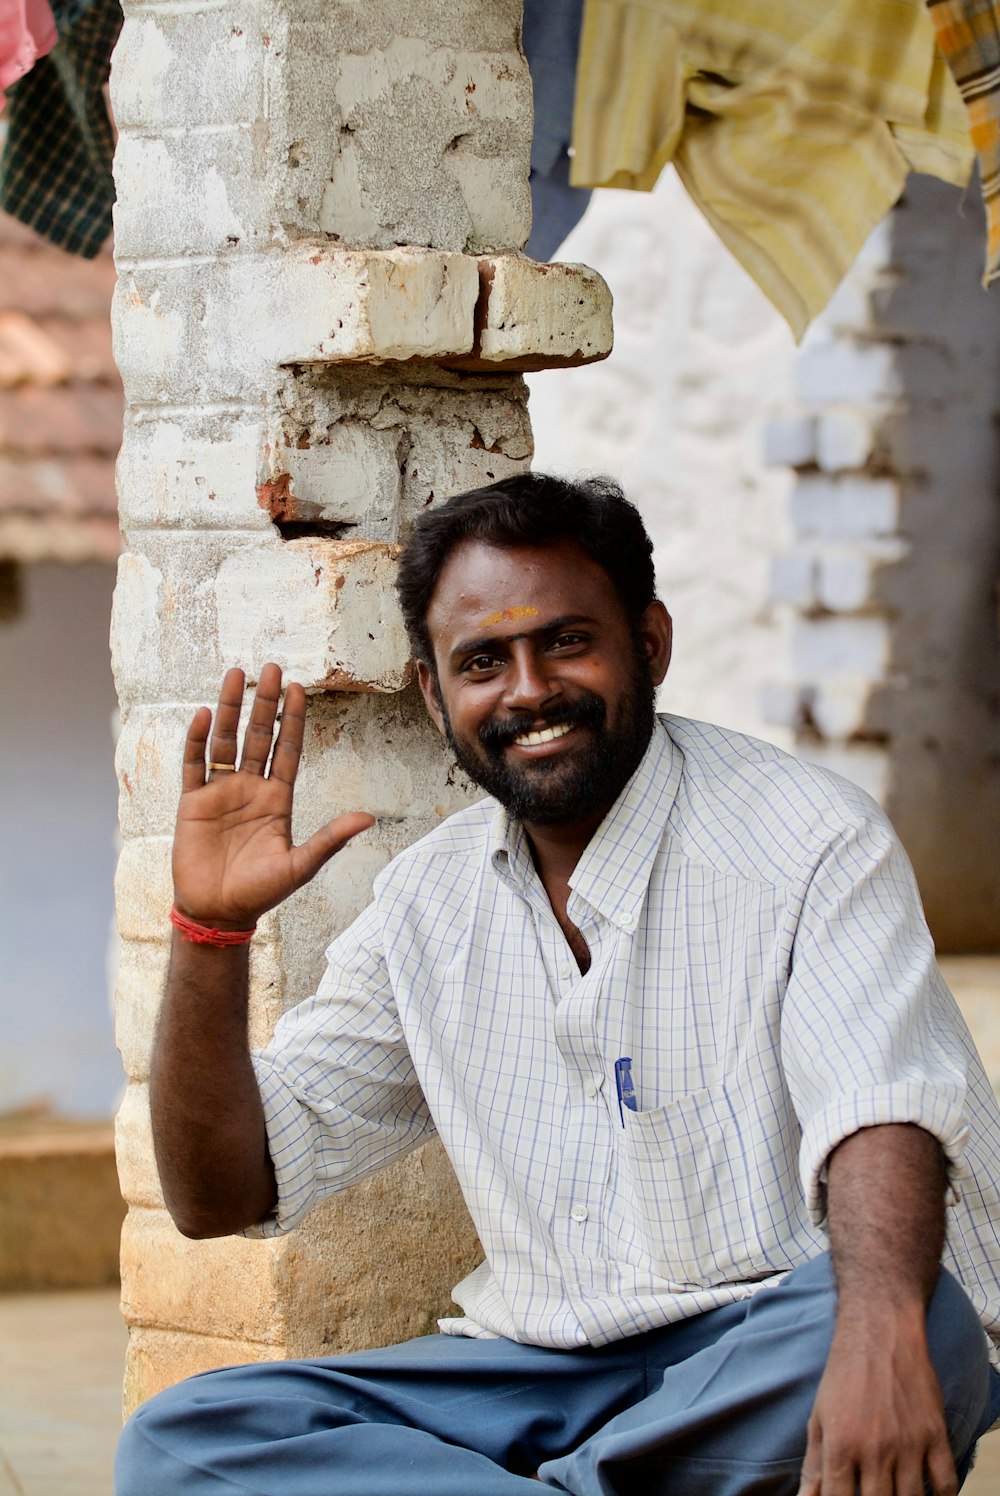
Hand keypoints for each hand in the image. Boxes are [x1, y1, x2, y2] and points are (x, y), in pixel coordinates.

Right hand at [173, 663, 374, 928]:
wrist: (219, 913)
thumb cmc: (261, 892)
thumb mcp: (301, 865)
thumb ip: (330, 839)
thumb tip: (368, 818)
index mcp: (277, 799)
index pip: (287, 749)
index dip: (293, 719)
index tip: (299, 688)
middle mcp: (250, 788)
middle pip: (258, 736)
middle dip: (265, 702)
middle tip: (272, 667)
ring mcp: (220, 793)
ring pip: (225, 741)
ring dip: (228, 709)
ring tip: (235, 674)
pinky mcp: (192, 803)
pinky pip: (194, 765)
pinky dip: (196, 740)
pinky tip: (202, 715)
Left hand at [798, 1316, 956, 1495]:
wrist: (879, 1332)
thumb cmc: (843, 1374)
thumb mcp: (818, 1415)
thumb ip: (814, 1462)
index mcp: (841, 1444)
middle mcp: (875, 1448)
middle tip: (872, 1494)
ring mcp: (908, 1443)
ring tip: (895, 1492)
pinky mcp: (935, 1434)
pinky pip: (945, 1482)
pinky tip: (929, 1495)